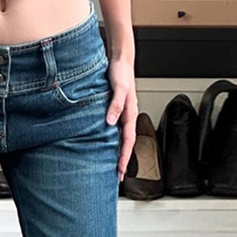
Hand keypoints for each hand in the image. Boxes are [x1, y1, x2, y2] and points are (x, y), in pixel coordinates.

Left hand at [106, 58, 137, 181]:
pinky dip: (112, 142)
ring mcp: (122, 115)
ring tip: (113, 167)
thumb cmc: (120, 72)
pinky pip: (115, 131)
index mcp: (130, 114)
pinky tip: (106, 147)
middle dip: (122, 161)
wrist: (120, 59)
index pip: (128, 141)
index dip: (124, 157)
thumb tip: (110, 122)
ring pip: (121, 139)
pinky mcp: (116, 111)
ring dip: (118, 153)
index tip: (120, 171)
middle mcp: (127, 116)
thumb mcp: (119, 88)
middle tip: (117, 177)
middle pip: (126, 144)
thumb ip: (115, 105)